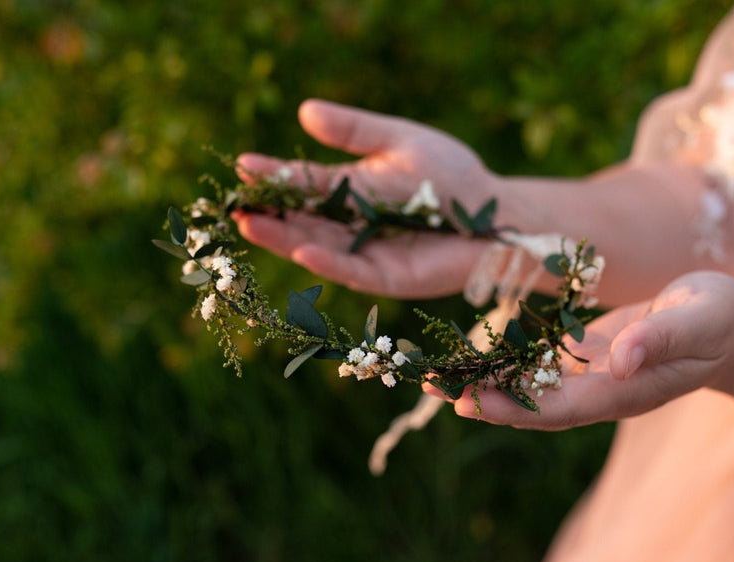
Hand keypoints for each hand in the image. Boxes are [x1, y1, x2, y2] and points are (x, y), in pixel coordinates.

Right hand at [234, 99, 498, 298]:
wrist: (499, 212)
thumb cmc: (452, 175)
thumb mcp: (398, 141)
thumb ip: (354, 131)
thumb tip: (305, 112)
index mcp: (350, 191)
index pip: (304, 185)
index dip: (275, 177)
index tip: (243, 166)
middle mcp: (350, 226)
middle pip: (301, 221)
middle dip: (269, 214)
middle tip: (234, 205)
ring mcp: (367, 254)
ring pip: (318, 248)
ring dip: (285, 239)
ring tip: (253, 225)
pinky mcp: (389, 278)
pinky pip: (353, 272)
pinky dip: (328, 262)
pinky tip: (302, 249)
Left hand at [433, 271, 733, 429]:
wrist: (729, 327)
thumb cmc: (721, 320)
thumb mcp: (701, 320)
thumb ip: (663, 338)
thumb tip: (620, 359)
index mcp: (624, 392)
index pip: (561, 409)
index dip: (515, 408)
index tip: (472, 403)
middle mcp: (599, 392)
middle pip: (532, 405)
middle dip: (482, 398)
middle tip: (430, 385)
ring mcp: (590, 378)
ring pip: (529, 386)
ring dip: (484, 381)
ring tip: (434, 372)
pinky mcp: (585, 358)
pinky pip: (538, 365)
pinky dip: (504, 360)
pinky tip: (470, 351)